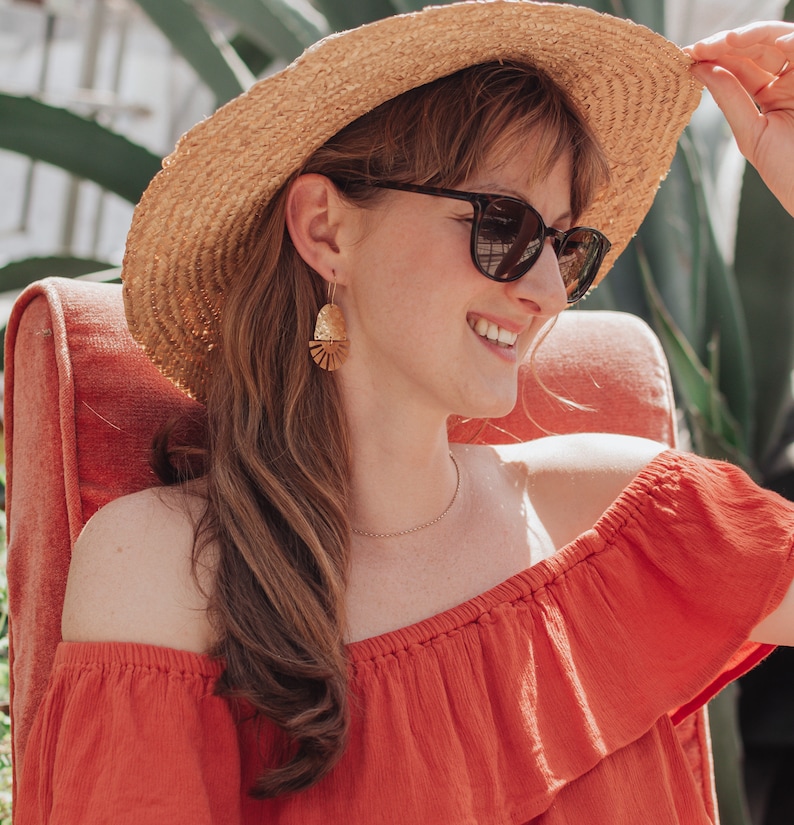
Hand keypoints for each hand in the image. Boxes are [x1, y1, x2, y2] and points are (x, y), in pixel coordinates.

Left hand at [686, 22, 793, 216]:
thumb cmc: (788, 170)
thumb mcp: (751, 133)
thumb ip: (729, 99)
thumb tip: (699, 69)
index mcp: (770, 95)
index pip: (740, 67)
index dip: (715, 58)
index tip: (687, 56)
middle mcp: (789, 80)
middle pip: (757, 48)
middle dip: (727, 44)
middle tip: (700, 47)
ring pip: (779, 40)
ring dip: (754, 35)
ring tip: (728, 42)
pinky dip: (792, 41)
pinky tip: (773, 43)